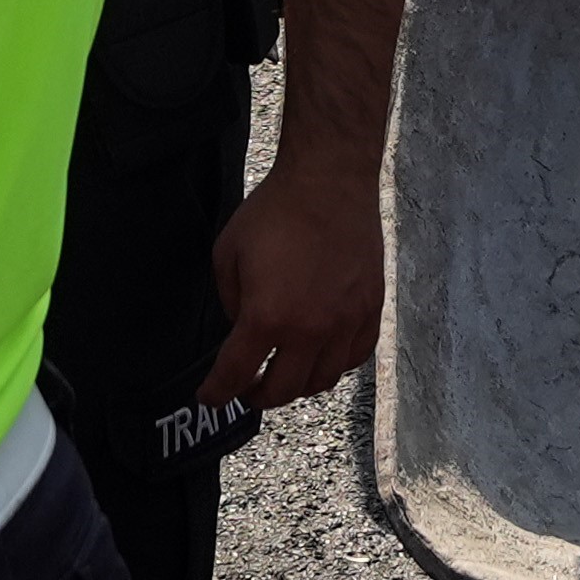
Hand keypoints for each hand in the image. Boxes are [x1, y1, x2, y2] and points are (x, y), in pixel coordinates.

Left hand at [195, 158, 386, 418]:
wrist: (329, 181)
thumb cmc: (273, 213)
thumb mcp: (228, 255)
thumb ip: (230, 303)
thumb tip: (241, 330)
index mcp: (267, 317)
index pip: (235, 375)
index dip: (216, 393)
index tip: (209, 397)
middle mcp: (309, 330)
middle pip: (281, 390)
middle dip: (256, 395)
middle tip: (247, 387)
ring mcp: (345, 323)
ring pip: (320, 382)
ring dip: (296, 385)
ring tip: (284, 373)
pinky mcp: (370, 310)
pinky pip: (353, 359)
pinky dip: (333, 366)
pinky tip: (320, 355)